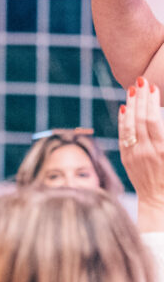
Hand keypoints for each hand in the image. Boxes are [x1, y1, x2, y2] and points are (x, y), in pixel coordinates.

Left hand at [119, 78, 163, 230]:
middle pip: (140, 119)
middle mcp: (145, 151)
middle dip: (141, 98)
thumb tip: (158, 119)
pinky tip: (124, 108)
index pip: (153, 120)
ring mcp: (133, 155)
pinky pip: (122, 135)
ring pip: (129, 125)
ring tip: (132, 89)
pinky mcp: (126, 158)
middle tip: (142, 80)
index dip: (151, 102)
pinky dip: (122, 120)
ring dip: (131, 105)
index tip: (153, 87)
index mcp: (162, 151)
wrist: (160, 202)